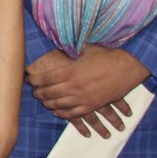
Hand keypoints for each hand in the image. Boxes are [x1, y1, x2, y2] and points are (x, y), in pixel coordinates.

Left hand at [27, 47, 144, 135]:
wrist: (128, 67)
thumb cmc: (106, 56)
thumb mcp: (84, 49)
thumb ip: (69, 50)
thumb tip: (55, 44)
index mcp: (70, 71)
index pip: (44, 78)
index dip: (34, 80)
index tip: (28, 79)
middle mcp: (74, 86)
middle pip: (49, 93)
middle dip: (38, 93)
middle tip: (33, 92)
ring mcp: (83, 98)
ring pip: (58, 105)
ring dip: (47, 103)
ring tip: (42, 101)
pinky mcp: (92, 105)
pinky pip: (73, 114)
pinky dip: (62, 113)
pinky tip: (56, 111)